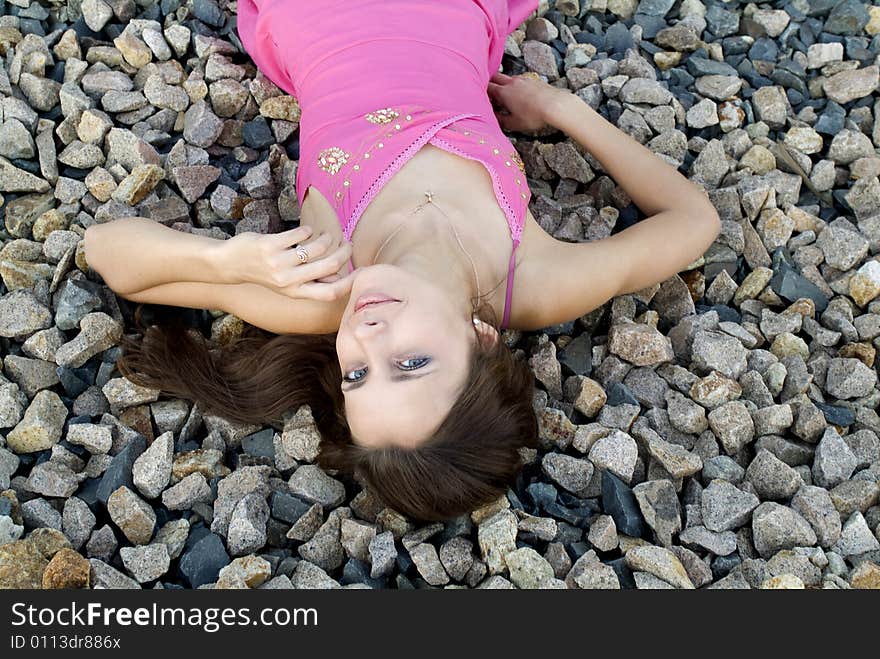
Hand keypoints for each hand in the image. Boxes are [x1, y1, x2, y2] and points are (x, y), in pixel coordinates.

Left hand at [218, 226, 356, 301]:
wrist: (230, 264)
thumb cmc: (264, 273)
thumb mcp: (287, 286)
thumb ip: (310, 282)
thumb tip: (338, 277)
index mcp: (295, 293)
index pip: (330, 293)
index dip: (350, 283)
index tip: (363, 271)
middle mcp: (288, 281)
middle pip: (329, 266)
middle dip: (343, 253)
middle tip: (347, 244)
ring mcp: (278, 263)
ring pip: (315, 248)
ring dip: (326, 238)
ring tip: (327, 235)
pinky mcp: (269, 246)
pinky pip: (298, 235)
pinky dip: (307, 231)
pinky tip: (306, 231)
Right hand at [487, 71, 573, 131]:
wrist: (556, 105)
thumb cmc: (534, 116)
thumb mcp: (514, 124)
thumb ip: (500, 120)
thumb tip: (493, 118)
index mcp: (503, 92)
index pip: (487, 87)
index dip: (482, 91)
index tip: (481, 97)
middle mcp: (512, 82)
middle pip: (496, 77)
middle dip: (490, 82)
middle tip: (489, 91)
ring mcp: (524, 79)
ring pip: (509, 77)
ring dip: (504, 83)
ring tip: (506, 94)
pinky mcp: (534, 80)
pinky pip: (520, 80)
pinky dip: (516, 85)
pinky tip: (521, 94)